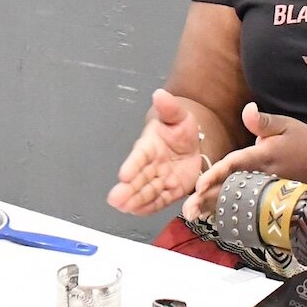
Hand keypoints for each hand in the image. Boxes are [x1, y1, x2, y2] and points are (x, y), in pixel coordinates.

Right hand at [107, 89, 203, 215]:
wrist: (190, 144)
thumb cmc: (179, 129)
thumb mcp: (178, 115)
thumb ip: (169, 108)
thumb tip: (160, 94)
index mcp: (149, 146)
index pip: (140, 156)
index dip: (132, 165)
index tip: (124, 174)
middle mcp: (150, 165)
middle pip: (138, 178)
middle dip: (128, 189)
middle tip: (116, 198)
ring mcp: (158, 180)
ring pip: (146, 192)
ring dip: (135, 201)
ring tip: (125, 208)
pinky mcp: (169, 191)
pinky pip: (158, 201)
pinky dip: (148, 207)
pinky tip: (137, 212)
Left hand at [182, 103, 306, 220]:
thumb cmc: (303, 140)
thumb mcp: (285, 124)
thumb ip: (263, 121)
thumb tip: (247, 109)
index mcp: (264, 156)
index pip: (236, 165)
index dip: (217, 174)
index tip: (199, 184)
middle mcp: (262, 176)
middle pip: (231, 188)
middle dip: (209, 199)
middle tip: (188, 210)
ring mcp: (266, 190)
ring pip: (236, 200)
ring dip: (213, 209)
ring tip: (192, 216)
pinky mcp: (268, 198)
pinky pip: (245, 206)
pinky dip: (227, 212)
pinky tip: (209, 217)